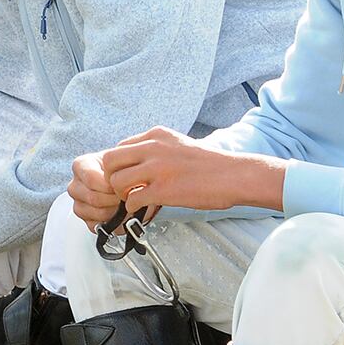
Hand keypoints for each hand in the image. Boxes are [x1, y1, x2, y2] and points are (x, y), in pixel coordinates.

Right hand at [68, 151, 124, 226]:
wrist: (127, 180)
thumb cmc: (123, 168)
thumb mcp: (123, 161)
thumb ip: (121, 169)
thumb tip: (126, 184)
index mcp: (80, 166)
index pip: (91, 179)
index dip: (110, 185)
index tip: (124, 186)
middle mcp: (75, 185)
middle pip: (92, 198)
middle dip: (114, 199)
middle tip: (128, 197)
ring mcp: (78, 204)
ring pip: (96, 213)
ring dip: (115, 211)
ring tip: (125, 204)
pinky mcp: (85, 219)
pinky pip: (97, 225)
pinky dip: (112, 222)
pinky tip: (120, 213)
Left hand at [99, 126, 286, 213]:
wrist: (234, 175)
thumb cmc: (211, 165)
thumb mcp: (178, 145)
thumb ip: (157, 149)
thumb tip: (138, 162)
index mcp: (157, 135)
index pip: (119, 147)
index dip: (119, 165)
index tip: (127, 177)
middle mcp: (153, 147)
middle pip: (109, 160)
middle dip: (111, 178)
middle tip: (124, 190)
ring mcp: (157, 167)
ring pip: (116, 181)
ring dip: (121, 194)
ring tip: (134, 199)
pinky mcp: (163, 189)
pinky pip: (131, 199)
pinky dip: (132, 208)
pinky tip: (142, 209)